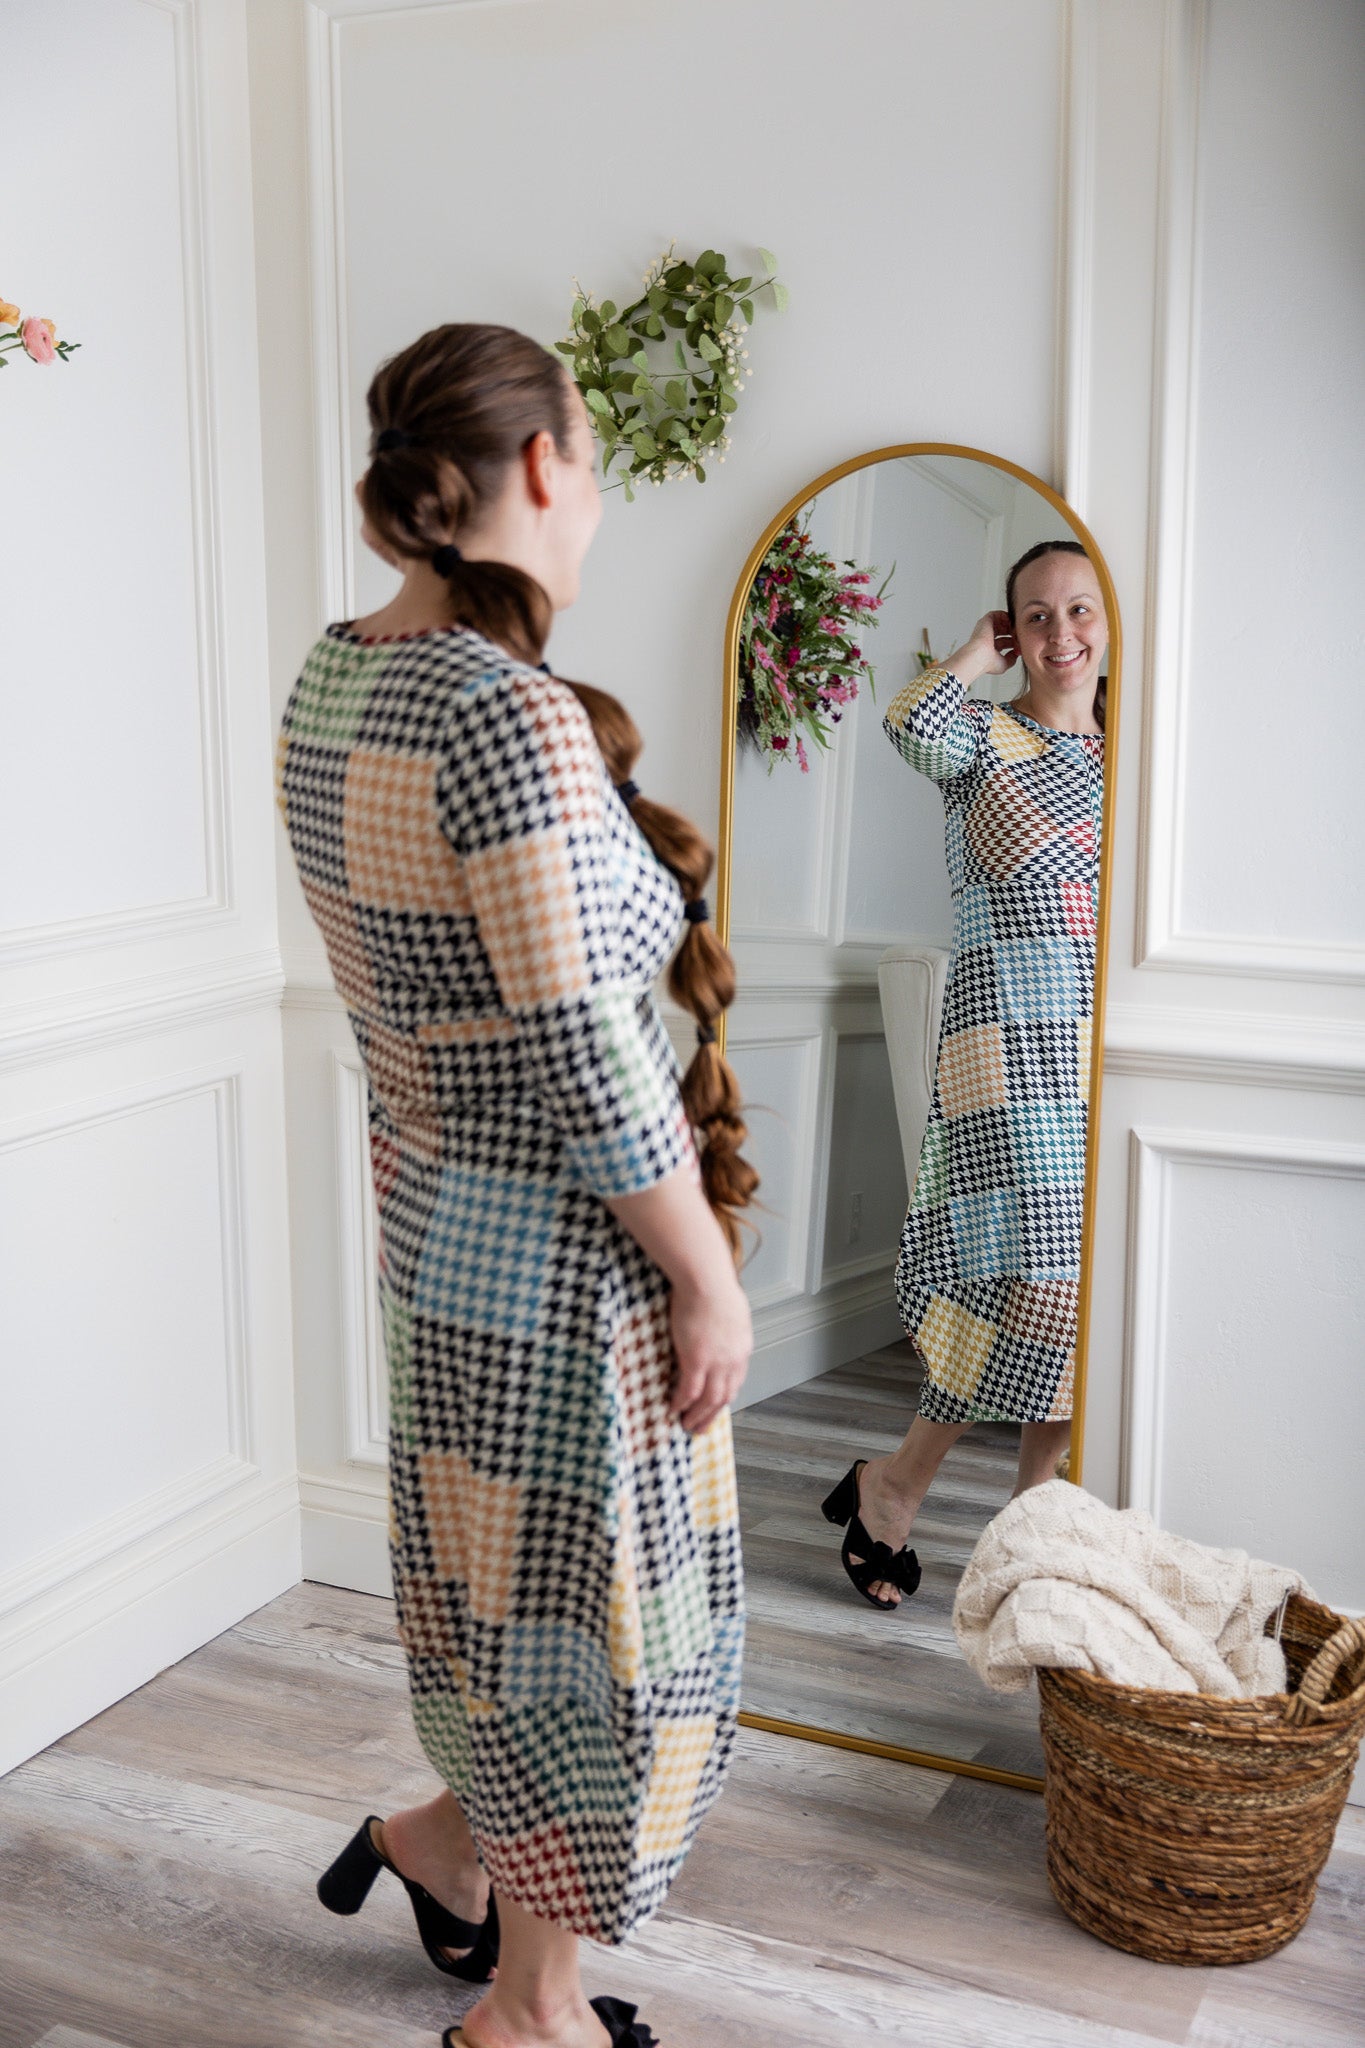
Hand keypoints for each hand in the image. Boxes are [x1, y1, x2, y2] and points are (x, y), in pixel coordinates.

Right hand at [668, 1273, 751, 1433]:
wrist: (706, 1281)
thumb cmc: (715, 1287)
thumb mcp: (732, 1311)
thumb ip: (729, 1328)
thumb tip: (723, 1329)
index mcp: (742, 1349)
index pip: (736, 1381)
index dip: (724, 1397)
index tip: (716, 1407)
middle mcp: (733, 1360)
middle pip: (725, 1396)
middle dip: (712, 1415)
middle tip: (702, 1428)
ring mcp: (716, 1362)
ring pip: (709, 1399)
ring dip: (698, 1415)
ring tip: (687, 1425)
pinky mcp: (696, 1359)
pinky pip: (689, 1390)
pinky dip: (682, 1403)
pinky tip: (674, 1409)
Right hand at [960, 609, 1017, 676]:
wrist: (979, 657)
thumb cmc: (988, 662)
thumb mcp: (1004, 663)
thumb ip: (1012, 658)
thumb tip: (1016, 653)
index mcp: (990, 648)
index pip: (1004, 642)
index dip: (1013, 642)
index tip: (1020, 645)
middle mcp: (987, 638)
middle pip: (1004, 631)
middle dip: (1013, 633)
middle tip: (1020, 636)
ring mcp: (986, 629)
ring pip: (1001, 622)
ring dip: (1010, 625)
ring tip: (1016, 630)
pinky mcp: (985, 621)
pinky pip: (997, 614)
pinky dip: (1005, 616)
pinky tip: (1011, 623)